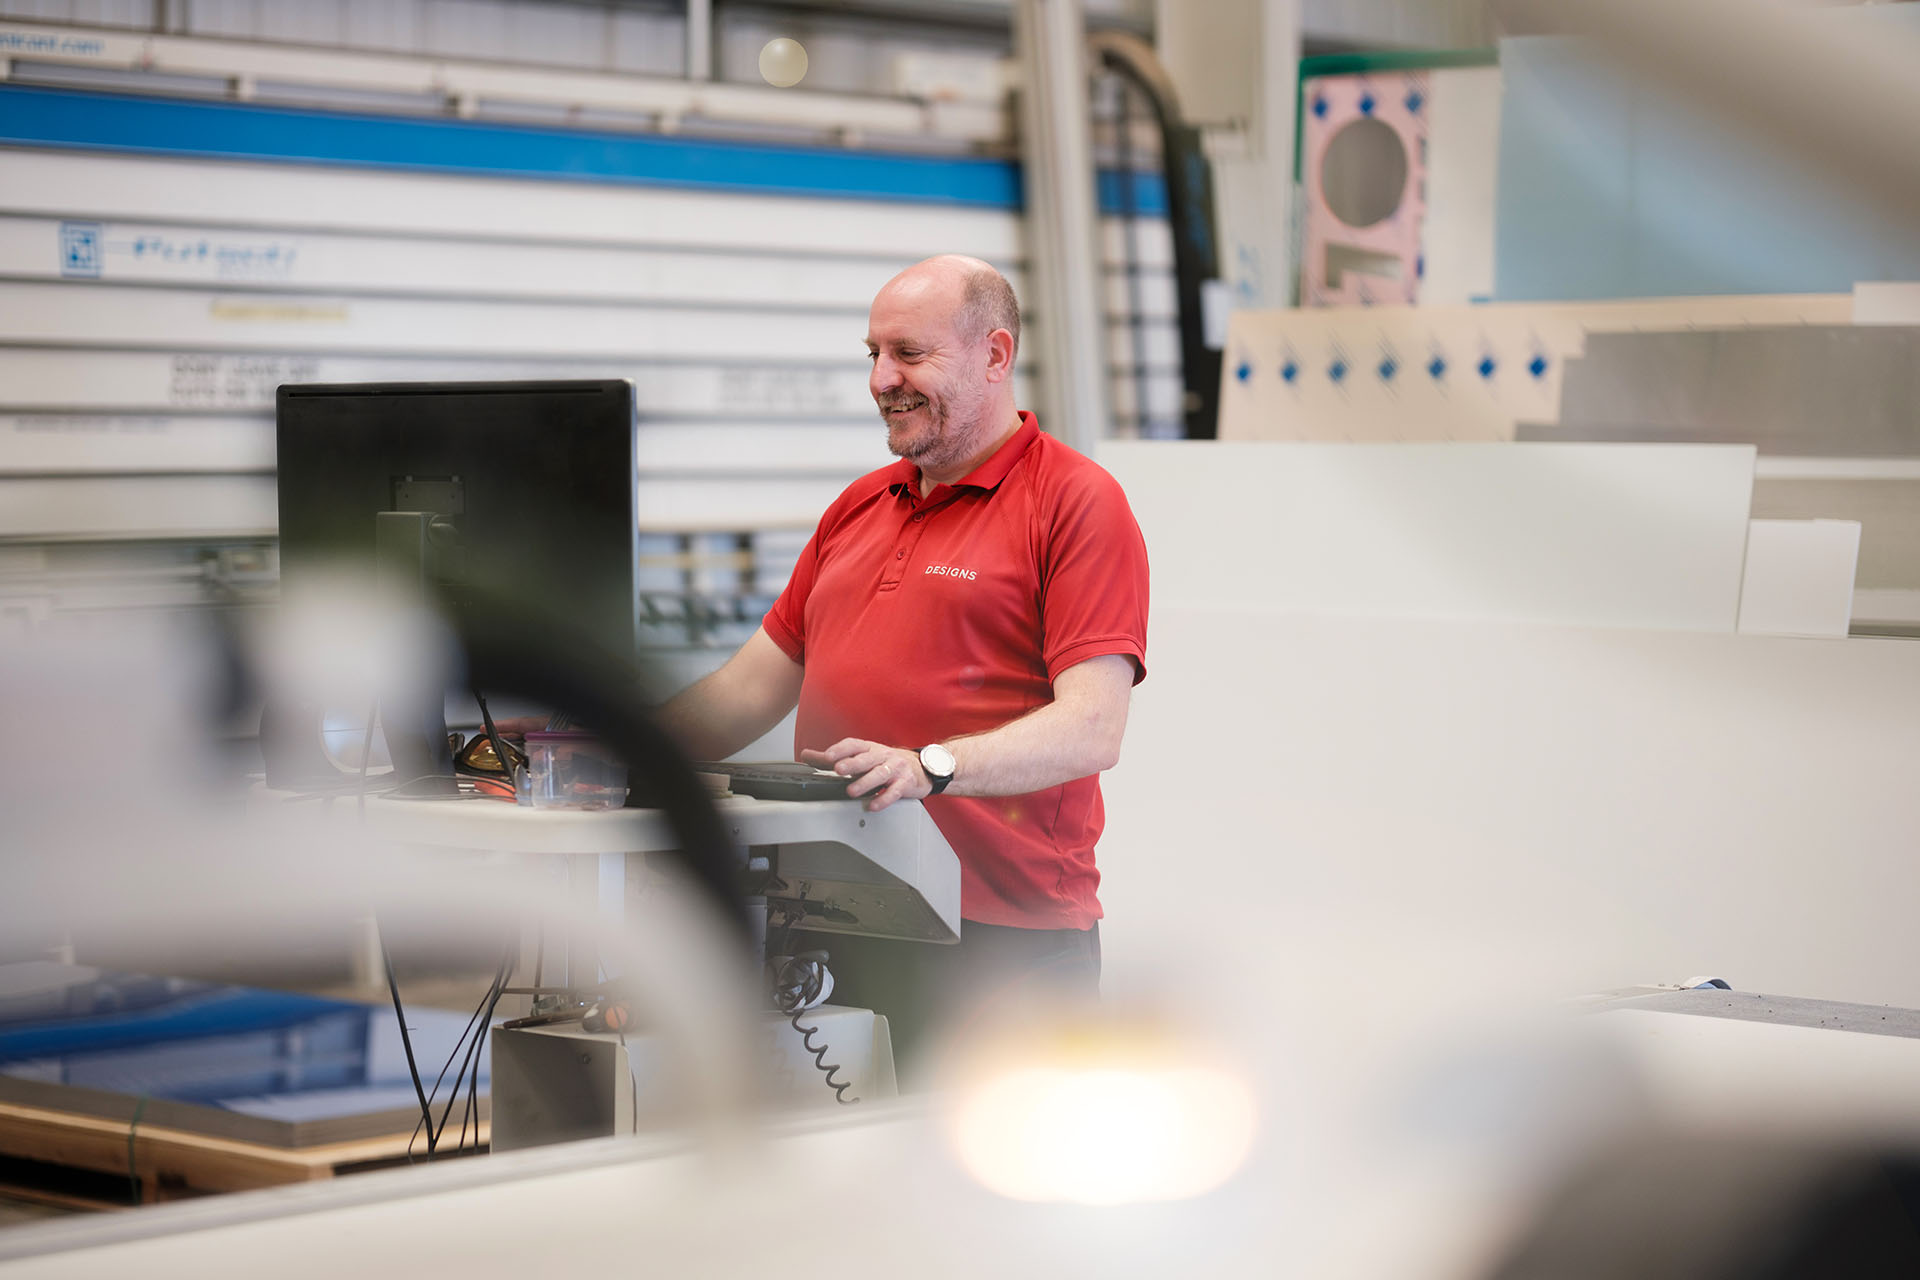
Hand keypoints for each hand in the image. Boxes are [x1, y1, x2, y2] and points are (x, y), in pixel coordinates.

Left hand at [799, 739, 927, 811]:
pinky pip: (894, 791)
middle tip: (838, 769)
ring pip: (879, 774)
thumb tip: (807, 755)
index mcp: (869, 748)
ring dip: (865, 783)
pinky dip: (883, 798)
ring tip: (851, 791)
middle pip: (866, 758)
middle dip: (852, 763)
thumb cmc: (887, 762)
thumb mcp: (863, 756)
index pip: (854, 745)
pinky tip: (873, 805)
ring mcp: (895, 769)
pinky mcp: (905, 783)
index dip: (840, 749)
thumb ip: (835, 757)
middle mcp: (882, 756)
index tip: (827, 755)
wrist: (921, 768)